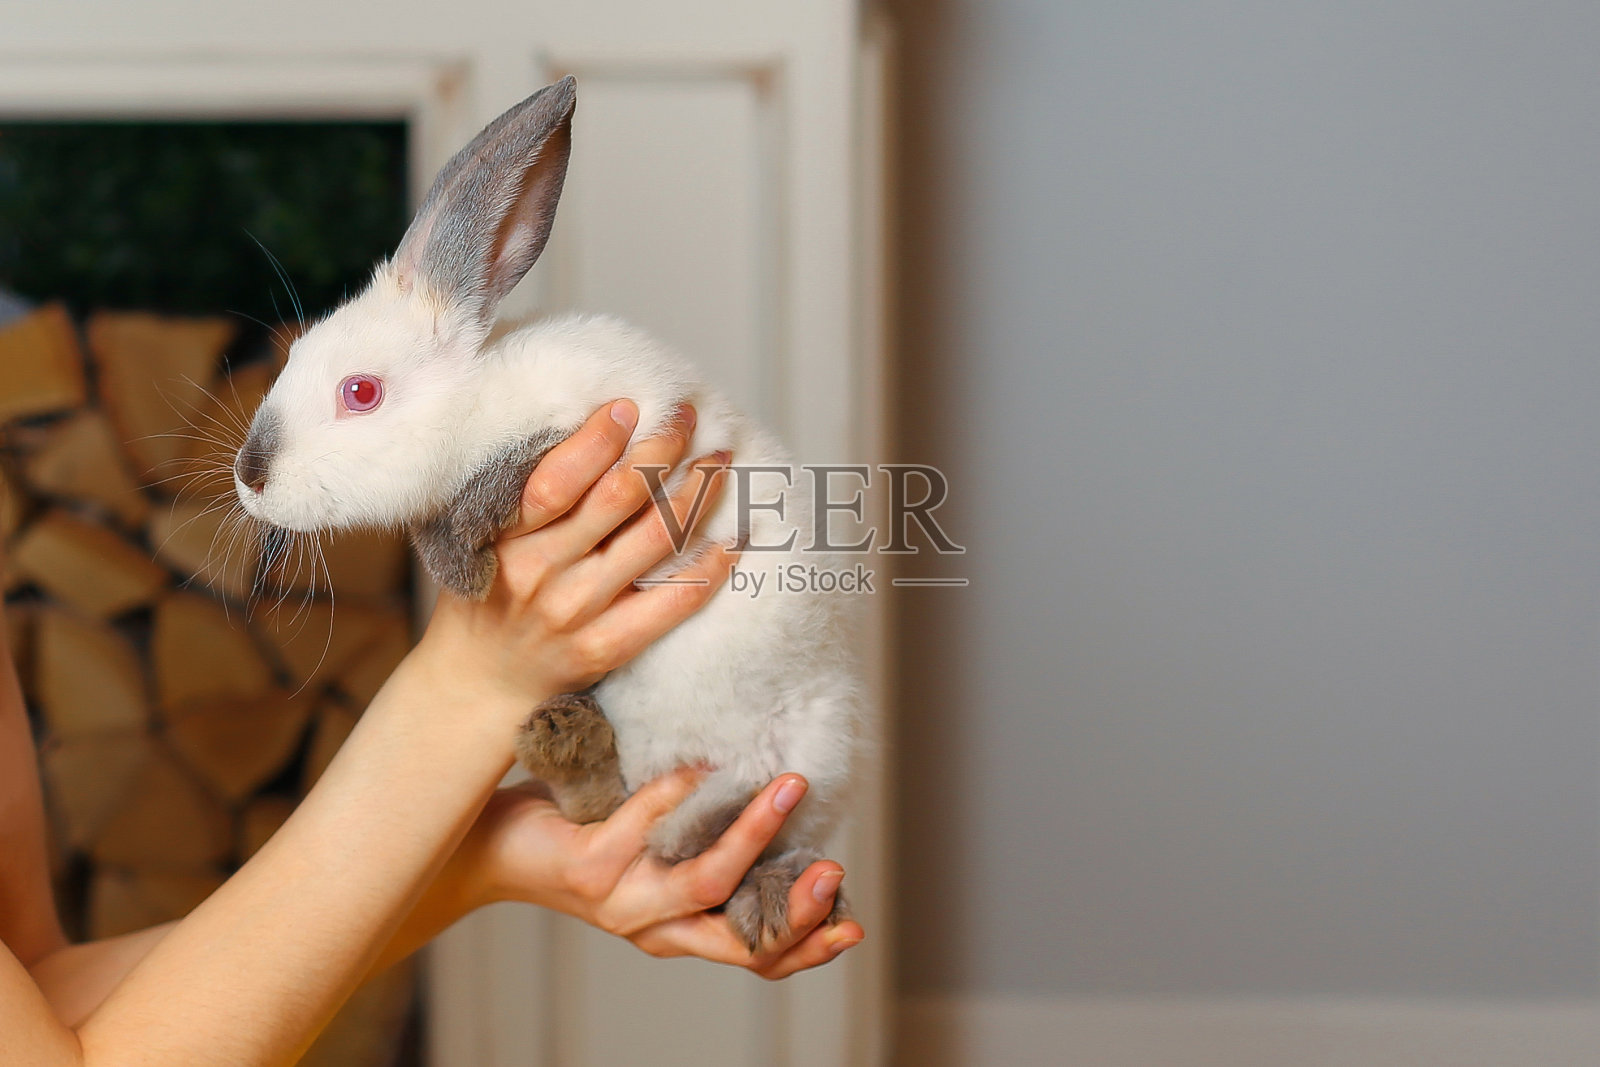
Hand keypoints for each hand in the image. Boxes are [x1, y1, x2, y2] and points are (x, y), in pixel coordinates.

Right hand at [417, 399, 736, 717]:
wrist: (478, 683)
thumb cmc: (486, 595)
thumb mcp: (484, 539)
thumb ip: (528, 494)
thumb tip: (595, 428)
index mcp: (505, 538)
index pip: (558, 479)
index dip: (599, 439)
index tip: (629, 406)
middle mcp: (542, 573)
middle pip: (620, 498)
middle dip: (662, 447)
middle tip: (688, 417)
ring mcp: (578, 613)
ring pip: (656, 539)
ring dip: (697, 491)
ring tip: (719, 459)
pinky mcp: (607, 647)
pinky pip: (673, 601)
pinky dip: (710, 565)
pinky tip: (734, 536)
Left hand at [454, 770, 864, 979]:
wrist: (493, 843)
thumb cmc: (584, 833)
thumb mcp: (659, 848)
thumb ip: (708, 837)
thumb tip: (781, 791)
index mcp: (680, 928)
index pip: (754, 957)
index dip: (806, 948)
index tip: (854, 927)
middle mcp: (655, 928)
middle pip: (741, 941)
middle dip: (797, 912)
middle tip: (834, 870)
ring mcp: (621, 904)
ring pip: (705, 880)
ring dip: (755, 833)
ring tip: (787, 786)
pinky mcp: (590, 871)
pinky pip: (650, 826)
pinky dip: (683, 790)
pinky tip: (701, 763)